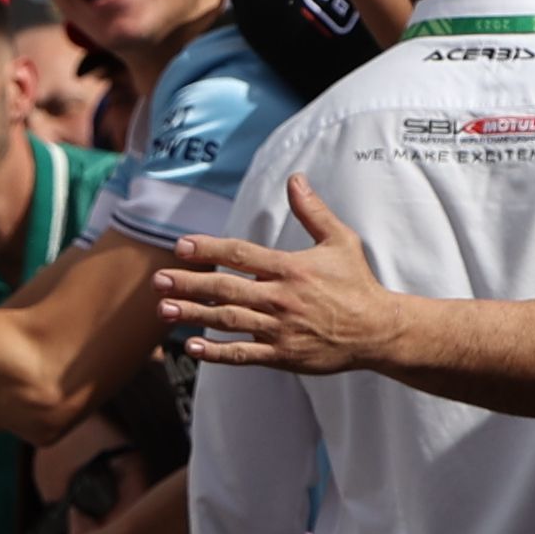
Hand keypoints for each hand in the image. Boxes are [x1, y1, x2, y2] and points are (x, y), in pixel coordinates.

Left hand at [160, 186, 409, 375]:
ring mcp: (279, 328)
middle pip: (225, 288)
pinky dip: (216, 352)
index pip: (241, 254)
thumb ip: (313, 211)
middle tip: (157, 280)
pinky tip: (192, 347)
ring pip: (228, 320)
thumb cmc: (357, 284)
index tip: (181, 246)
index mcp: (290, 268)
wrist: (377, 331)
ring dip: (193, 314)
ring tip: (164, 310)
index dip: (208, 248)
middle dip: (188, 283)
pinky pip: (243, 354)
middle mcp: (281, 298)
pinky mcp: (282, 354)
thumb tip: (296, 178)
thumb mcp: (341, 240)